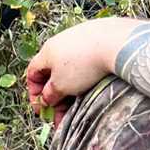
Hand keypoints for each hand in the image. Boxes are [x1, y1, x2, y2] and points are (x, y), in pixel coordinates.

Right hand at [25, 17, 139, 126]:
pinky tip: (92, 84)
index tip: (42, 108)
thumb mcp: (61, 86)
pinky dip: (86, 74)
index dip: (34, 92)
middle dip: (55, 95)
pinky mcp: (97, 36)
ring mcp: (79, 37)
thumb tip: (47, 98)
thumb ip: (50, 94)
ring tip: (78, 103)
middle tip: (61, 112)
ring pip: (69, 67)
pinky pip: (86, 59)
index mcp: (47, 51)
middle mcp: (60, 41)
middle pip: (52, 72)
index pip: (32, 73)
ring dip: (71, 87)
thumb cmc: (84, 65)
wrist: (117, 44)